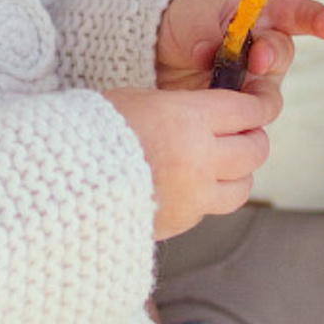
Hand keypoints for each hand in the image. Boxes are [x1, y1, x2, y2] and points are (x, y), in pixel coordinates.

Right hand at [101, 86, 271, 237]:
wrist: (64, 180)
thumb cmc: (94, 128)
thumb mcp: (139, 100)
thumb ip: (179, 107)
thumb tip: (207, 112)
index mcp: (189, 118)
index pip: (247, 111)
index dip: (259, 106)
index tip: (260, 104)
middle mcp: (201, 159)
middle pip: (255, 150)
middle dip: (253, 138)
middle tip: (243, 132)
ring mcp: (194, 196)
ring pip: (243, 186)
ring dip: (239, 172)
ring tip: (223, 162)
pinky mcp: (182, 223)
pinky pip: (211, 208)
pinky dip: (210, 195)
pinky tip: (189, 183)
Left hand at [154, 0, 323, 122]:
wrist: (166, 56)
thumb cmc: (187, 25)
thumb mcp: (191, 17)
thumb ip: (203, 29)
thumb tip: (208, 52)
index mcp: (259, 16)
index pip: (295, 12)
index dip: (316, 18)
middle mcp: (267, 52)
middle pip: (281, 54)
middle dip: (270, 55)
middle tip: (256, 60)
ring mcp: (258, 85)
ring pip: (267, 96)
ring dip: (249, 97)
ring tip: (223, 94)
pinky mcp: (244, 113)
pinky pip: (248, 123)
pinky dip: (234, 122)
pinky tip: (217, 122)